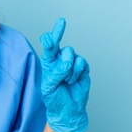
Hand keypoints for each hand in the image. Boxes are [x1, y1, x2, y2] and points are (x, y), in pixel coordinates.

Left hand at [39, 17, 90, 131]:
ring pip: (71, 54)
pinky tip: (73, 80)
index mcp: (48, 63)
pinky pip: (80, 63)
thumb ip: (55, 73)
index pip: (48, 47)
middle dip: (58, 32)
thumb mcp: (49, 87)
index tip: (48, 35)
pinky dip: (76, 72)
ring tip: (66, 80)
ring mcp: (72, 63)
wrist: (68, 110)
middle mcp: (60, 59)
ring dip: (68, 68)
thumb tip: (67, 61)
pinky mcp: (83, 68)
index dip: (49, 39)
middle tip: (61, 22)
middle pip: (59, 43)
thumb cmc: (54, 98)